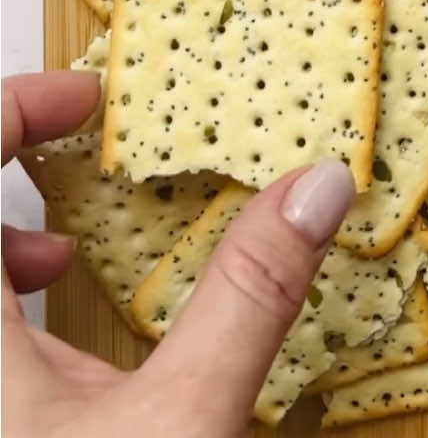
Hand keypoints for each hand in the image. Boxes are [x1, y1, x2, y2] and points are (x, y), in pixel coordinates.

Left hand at [3, 70, 355, 437]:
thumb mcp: (184, 418)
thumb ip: (246, 298)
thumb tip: (316, 186)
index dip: (18, 106)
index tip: (87, 102)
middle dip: (12, 163)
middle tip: (79, 146)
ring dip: (5, 242)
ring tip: (64, 250)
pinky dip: (6, 309)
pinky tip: (61, 351)